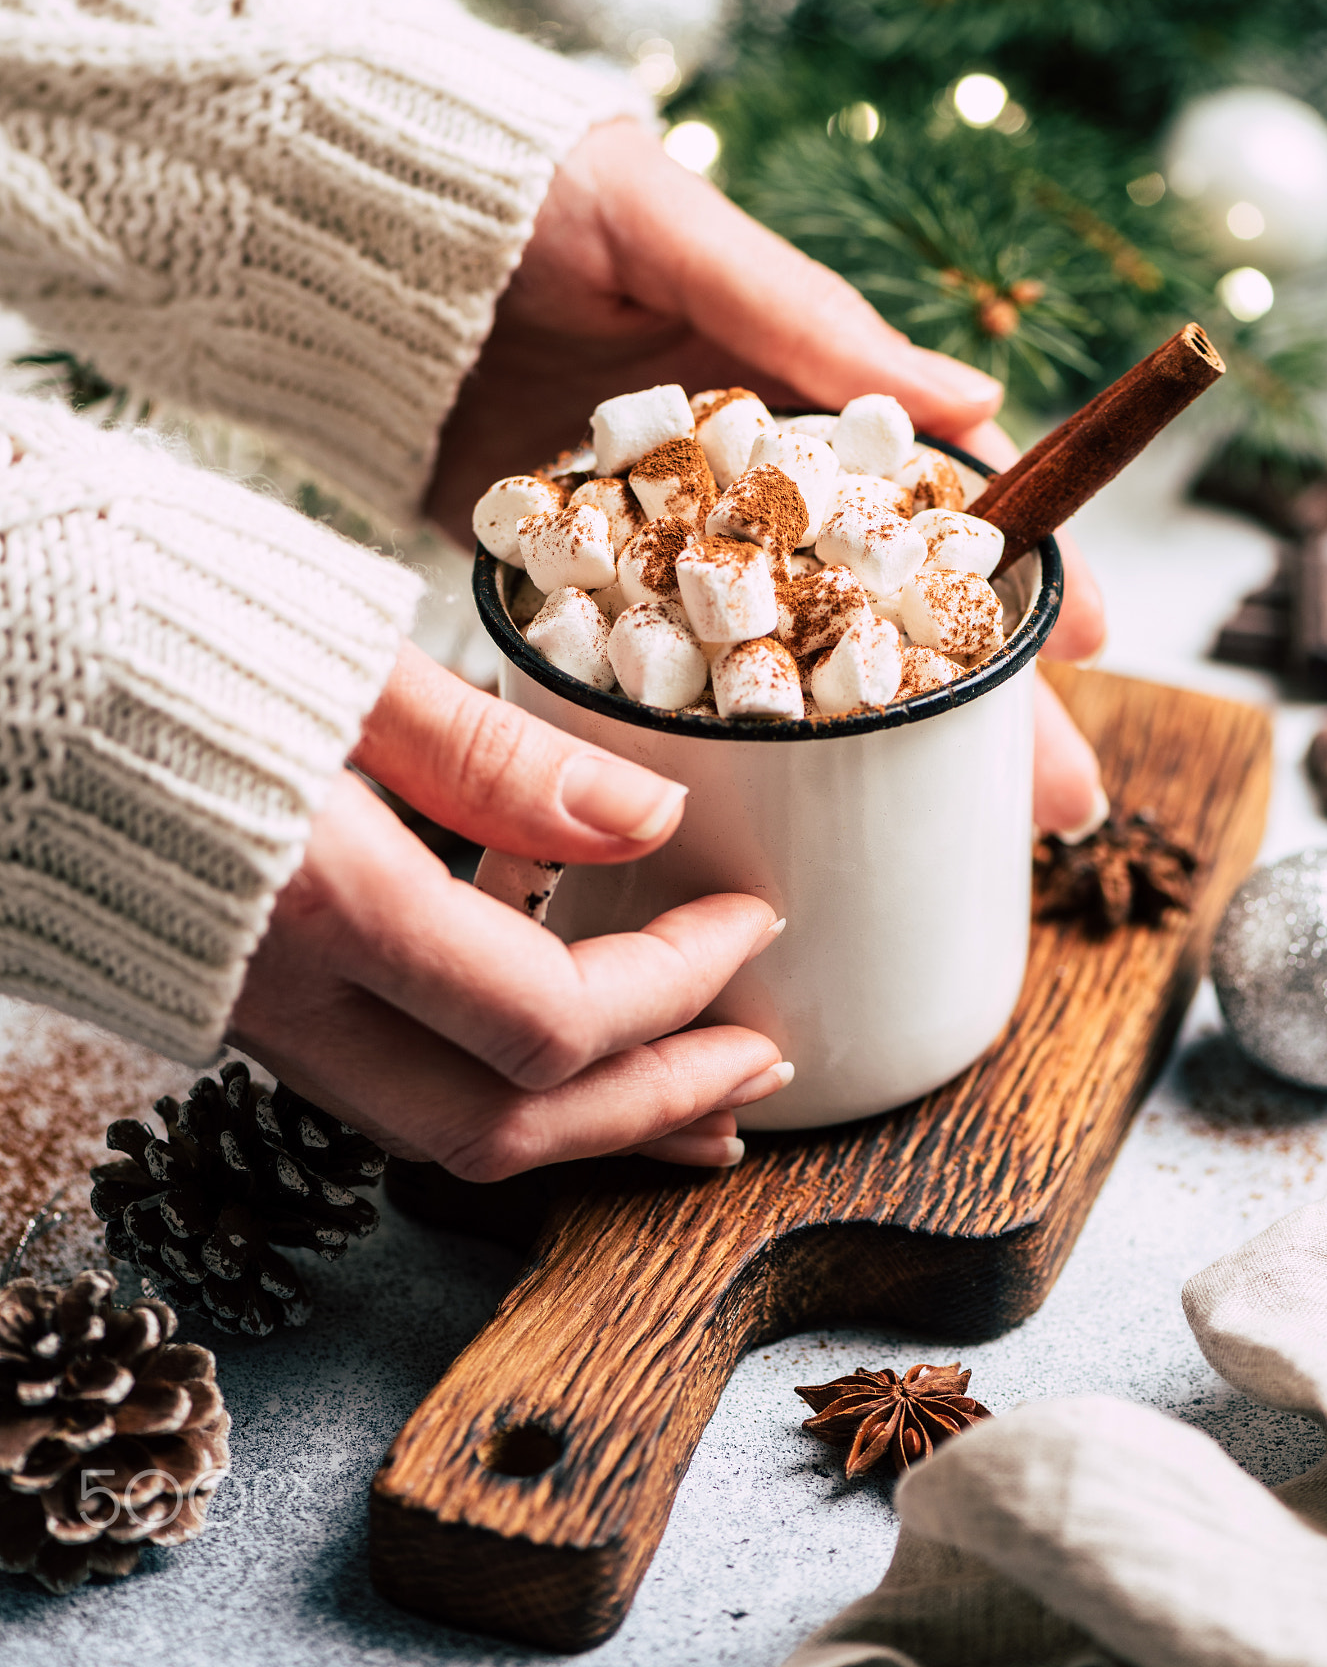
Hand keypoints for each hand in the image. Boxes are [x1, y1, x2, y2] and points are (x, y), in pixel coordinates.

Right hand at [228, 644, 790, 1178]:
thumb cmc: (140, 618)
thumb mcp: (341, 663)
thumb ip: (496, 755)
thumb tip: (647, 811)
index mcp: (321, 899)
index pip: (549, 1018)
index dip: (676, 987)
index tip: (746, 917)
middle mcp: (281, 992)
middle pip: (501, 1129)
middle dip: (650, 1110)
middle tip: (761, 1073)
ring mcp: (246, 1012)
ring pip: (438, 1134)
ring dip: (580, 1125)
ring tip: (687, 1103)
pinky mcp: (227, 998)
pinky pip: (385, 1085)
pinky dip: (496, 1085)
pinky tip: (552, 1048)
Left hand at [427, 118, 1106, 833]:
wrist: (345, 234)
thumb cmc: (526, 195)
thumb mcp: (670, 232)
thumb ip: (798, 316)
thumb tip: (973, 397)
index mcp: (785, 391)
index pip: (925, 493)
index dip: (1009, 565)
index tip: (1091, 638)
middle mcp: (735, 482)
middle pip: (870, 604)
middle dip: (966, 701)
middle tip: (1054, 797)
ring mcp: (653, 544)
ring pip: (778, 662)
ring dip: (858, 749)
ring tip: (936, 834)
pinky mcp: (562, 583)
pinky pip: (647, 676)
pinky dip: (703, 744)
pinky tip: (761, 815)